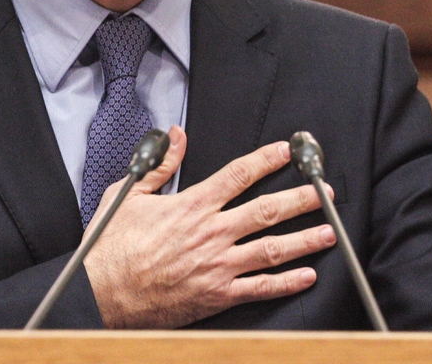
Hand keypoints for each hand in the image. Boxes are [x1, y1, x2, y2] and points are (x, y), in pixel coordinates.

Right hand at [82, 126, 335, 328]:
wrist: (103, 293)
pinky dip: (287, 282)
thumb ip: (160, 166)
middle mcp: (210, 233)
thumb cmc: (112, 246)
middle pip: (266, 210)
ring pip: (272, 249)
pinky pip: (260, 287)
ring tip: (329, 232)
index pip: (238, 175)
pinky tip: (307, 275)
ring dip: (304, 239)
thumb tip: (177, 136)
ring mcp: (217, 266)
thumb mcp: (129, 194)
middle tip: (323, 191)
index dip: (266, 160)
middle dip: (300, 198)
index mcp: (191, 206)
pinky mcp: (217, 295)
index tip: (287, 152)